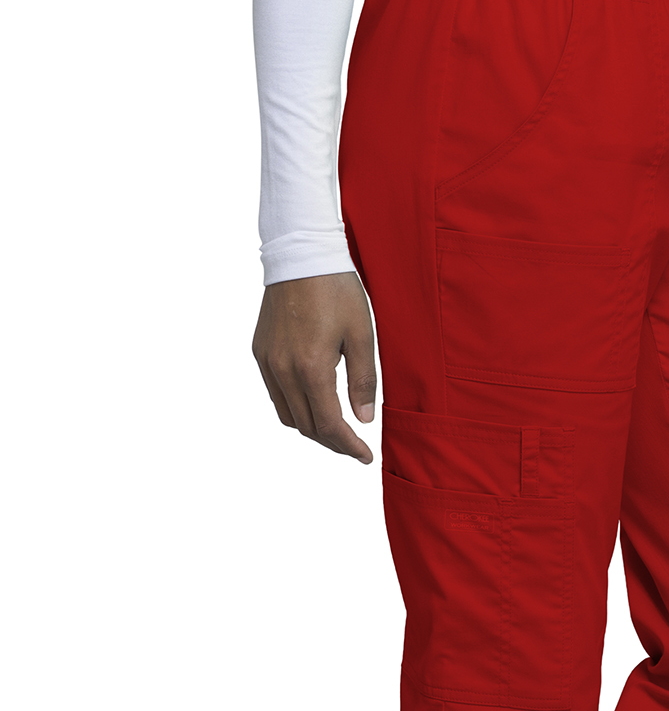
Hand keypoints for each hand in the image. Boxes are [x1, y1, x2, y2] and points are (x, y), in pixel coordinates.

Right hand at [252, 272, 376, 462]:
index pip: (329, 425)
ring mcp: (267, 362)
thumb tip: (363, 419)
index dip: (348, 446)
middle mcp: (283, 370)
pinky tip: (314, 403)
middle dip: (333, 442)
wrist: (300, 254)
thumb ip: (363, 381)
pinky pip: (276, 394)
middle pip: (307, 426)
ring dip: (312, 428)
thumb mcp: (362, 334)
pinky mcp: (260, 352)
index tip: (365, 456)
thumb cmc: (336, 289)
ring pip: (288, 415)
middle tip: (355, 447)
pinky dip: (295, 408)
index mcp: (311, 367)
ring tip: (337, 430)